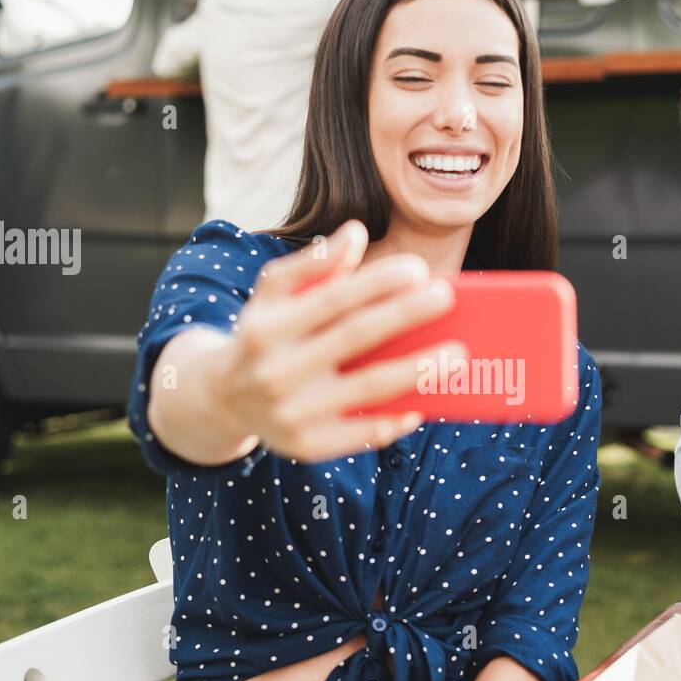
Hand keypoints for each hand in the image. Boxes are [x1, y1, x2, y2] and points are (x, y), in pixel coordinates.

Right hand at [205, 220, 464, 461]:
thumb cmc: (263, 335)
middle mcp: (277, 371)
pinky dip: (394, 422)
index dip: (377, 283)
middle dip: (405, 316)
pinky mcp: (307, 446)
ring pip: (367, 389)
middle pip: (355, 338)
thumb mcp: (272, 295)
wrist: (222, 399)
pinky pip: (361, 435)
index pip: (332, 300)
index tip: (418, 269)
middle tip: (446, 297)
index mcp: (268, 328)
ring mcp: (292, 412)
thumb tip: (356, 233)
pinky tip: (424, 405)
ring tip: (457, 355)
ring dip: (417, 372)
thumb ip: (312, 265)